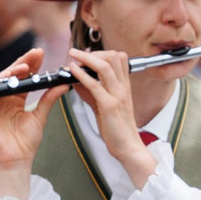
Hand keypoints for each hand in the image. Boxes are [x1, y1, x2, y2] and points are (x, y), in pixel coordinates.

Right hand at [0, 46, 67, 198]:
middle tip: (35, 53)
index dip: (31, 64)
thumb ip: (49, 98)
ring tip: (24, 66)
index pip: (23, 77)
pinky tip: (9, 79)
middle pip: (11, 75)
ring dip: (10, 71)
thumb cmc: (26, 143)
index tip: (42, 54)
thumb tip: (64, 83)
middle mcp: (3, 100)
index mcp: (15, 100)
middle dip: (22, 62)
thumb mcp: (40, 116)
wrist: (17, 161)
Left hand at [65, 50, 152, 189]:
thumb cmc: (116, 129)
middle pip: (113, 57)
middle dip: (93, 52)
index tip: (86, 55)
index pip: (119, 58)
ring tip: (72, 55)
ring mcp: (117, 95)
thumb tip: (78, 80)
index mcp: (124, 86)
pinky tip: (72, 71)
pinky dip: (81, 74)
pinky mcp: (109, 106)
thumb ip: (93, 92)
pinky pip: (95, 85)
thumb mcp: (105, 106)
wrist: (128, 147)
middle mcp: (123, 87)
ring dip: (85, 58)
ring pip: (104, 67)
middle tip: (76, 52)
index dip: (102, 53)